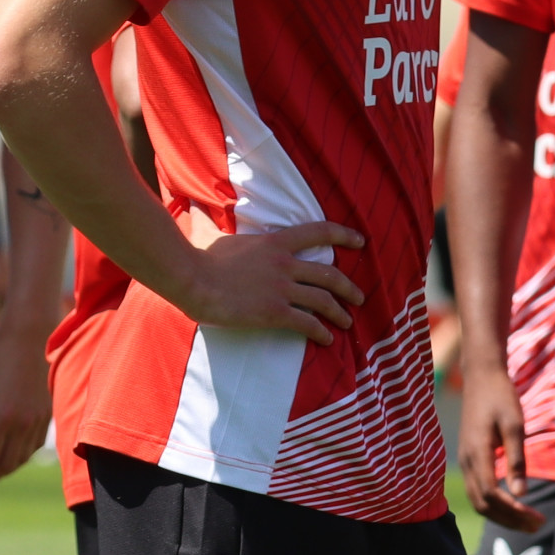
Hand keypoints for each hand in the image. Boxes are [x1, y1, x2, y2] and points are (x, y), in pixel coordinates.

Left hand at [0, 344, 52, 487]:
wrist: (30, 338)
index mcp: (2, 417)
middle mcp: (23, 423)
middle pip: (8, 463)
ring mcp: (38, 420)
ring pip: (23, 457)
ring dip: (8, 468)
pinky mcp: (47, 414)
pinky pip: (35, 445)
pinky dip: (22, 456)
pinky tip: (13, 455)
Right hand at [172, 217, 363, 344]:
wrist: (193, 280)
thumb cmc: (202, 260)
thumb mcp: (222, 237)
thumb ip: (230, 232)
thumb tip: (206, 215)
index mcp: (276, 242)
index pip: (319, 232)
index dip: (344, 235)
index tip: (360, 241)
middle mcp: (285, 264)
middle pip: (329, 274)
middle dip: (348, 287)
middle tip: (359, 297)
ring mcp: (282, 289)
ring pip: (324, 300)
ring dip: (340, 313)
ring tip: (348, 322)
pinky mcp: (275, 313)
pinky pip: (308, 324)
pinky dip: (322, 333)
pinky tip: (327, 339)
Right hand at [456, 363, 538, 532]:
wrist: (481, 376)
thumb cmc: (501, 397)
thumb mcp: (514, 425)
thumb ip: (517, 460)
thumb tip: (521, 494)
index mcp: (477, 453)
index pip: (491, 494)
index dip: (512, 511)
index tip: (535, 517)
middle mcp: (467, 461)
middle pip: (483, 504)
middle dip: (509, 519)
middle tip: (537, 525)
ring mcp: (465, 461)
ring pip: (478, 501)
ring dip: (502, 515)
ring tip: (528, 520)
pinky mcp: (469, 459)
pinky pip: (477, 491)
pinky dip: (495, 504)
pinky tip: (514, 505)